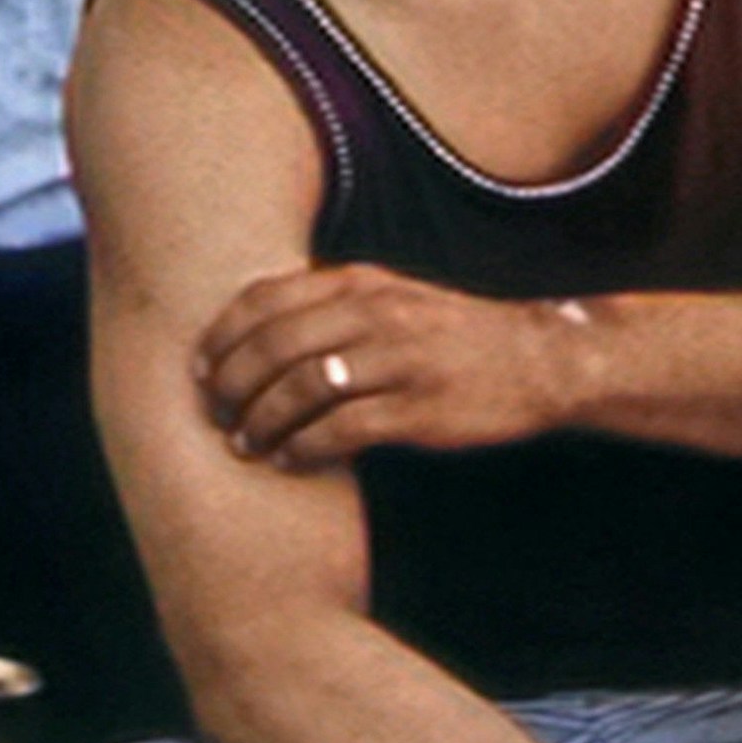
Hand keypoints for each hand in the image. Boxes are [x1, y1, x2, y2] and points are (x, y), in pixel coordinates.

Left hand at [196, 261, 584, 467]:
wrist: (542, 359)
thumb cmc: (456, 335)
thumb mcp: (395, 297)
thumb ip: (335, 304)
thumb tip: (261, 328)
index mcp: (362, 282)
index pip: (267, 299)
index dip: (222, 336)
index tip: (199, 368)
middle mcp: (375, 313)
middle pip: (274, 346)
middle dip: (231, 385)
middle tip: (215, 415)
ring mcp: (399, 359)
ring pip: (300, 389)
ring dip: (260, 422)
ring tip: (245, 444)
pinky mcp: (418, 408)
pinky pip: (340, 430)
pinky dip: (301, 448)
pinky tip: (287, 460)